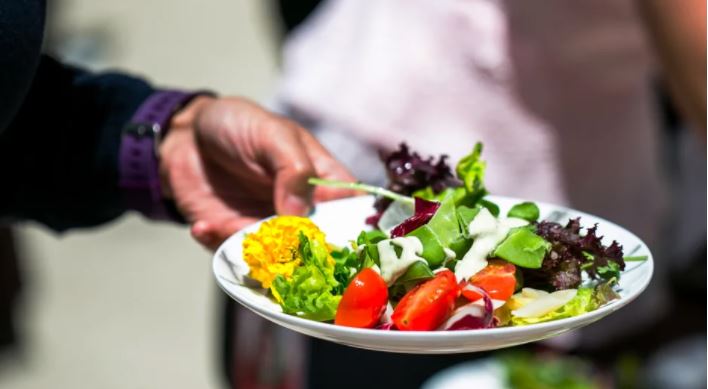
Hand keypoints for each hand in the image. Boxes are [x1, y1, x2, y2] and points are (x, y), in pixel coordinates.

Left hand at [159, 96, 354, 249]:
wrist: (185, 134)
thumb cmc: (239, 124)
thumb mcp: (273, 134)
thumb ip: (294, 168)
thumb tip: (299, 213)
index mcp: (323, 184)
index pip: (351, 214)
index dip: (351, 234)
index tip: (335, 244)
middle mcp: (301, 213)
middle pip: (317, 249)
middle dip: (300, 259)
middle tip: (276, 251)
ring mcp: (268, 229)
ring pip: (275, 262)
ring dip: (254, 257)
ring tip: (227, 232)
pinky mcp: (234, 238)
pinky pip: (233, 257)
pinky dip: (217, 246)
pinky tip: (203, 227)